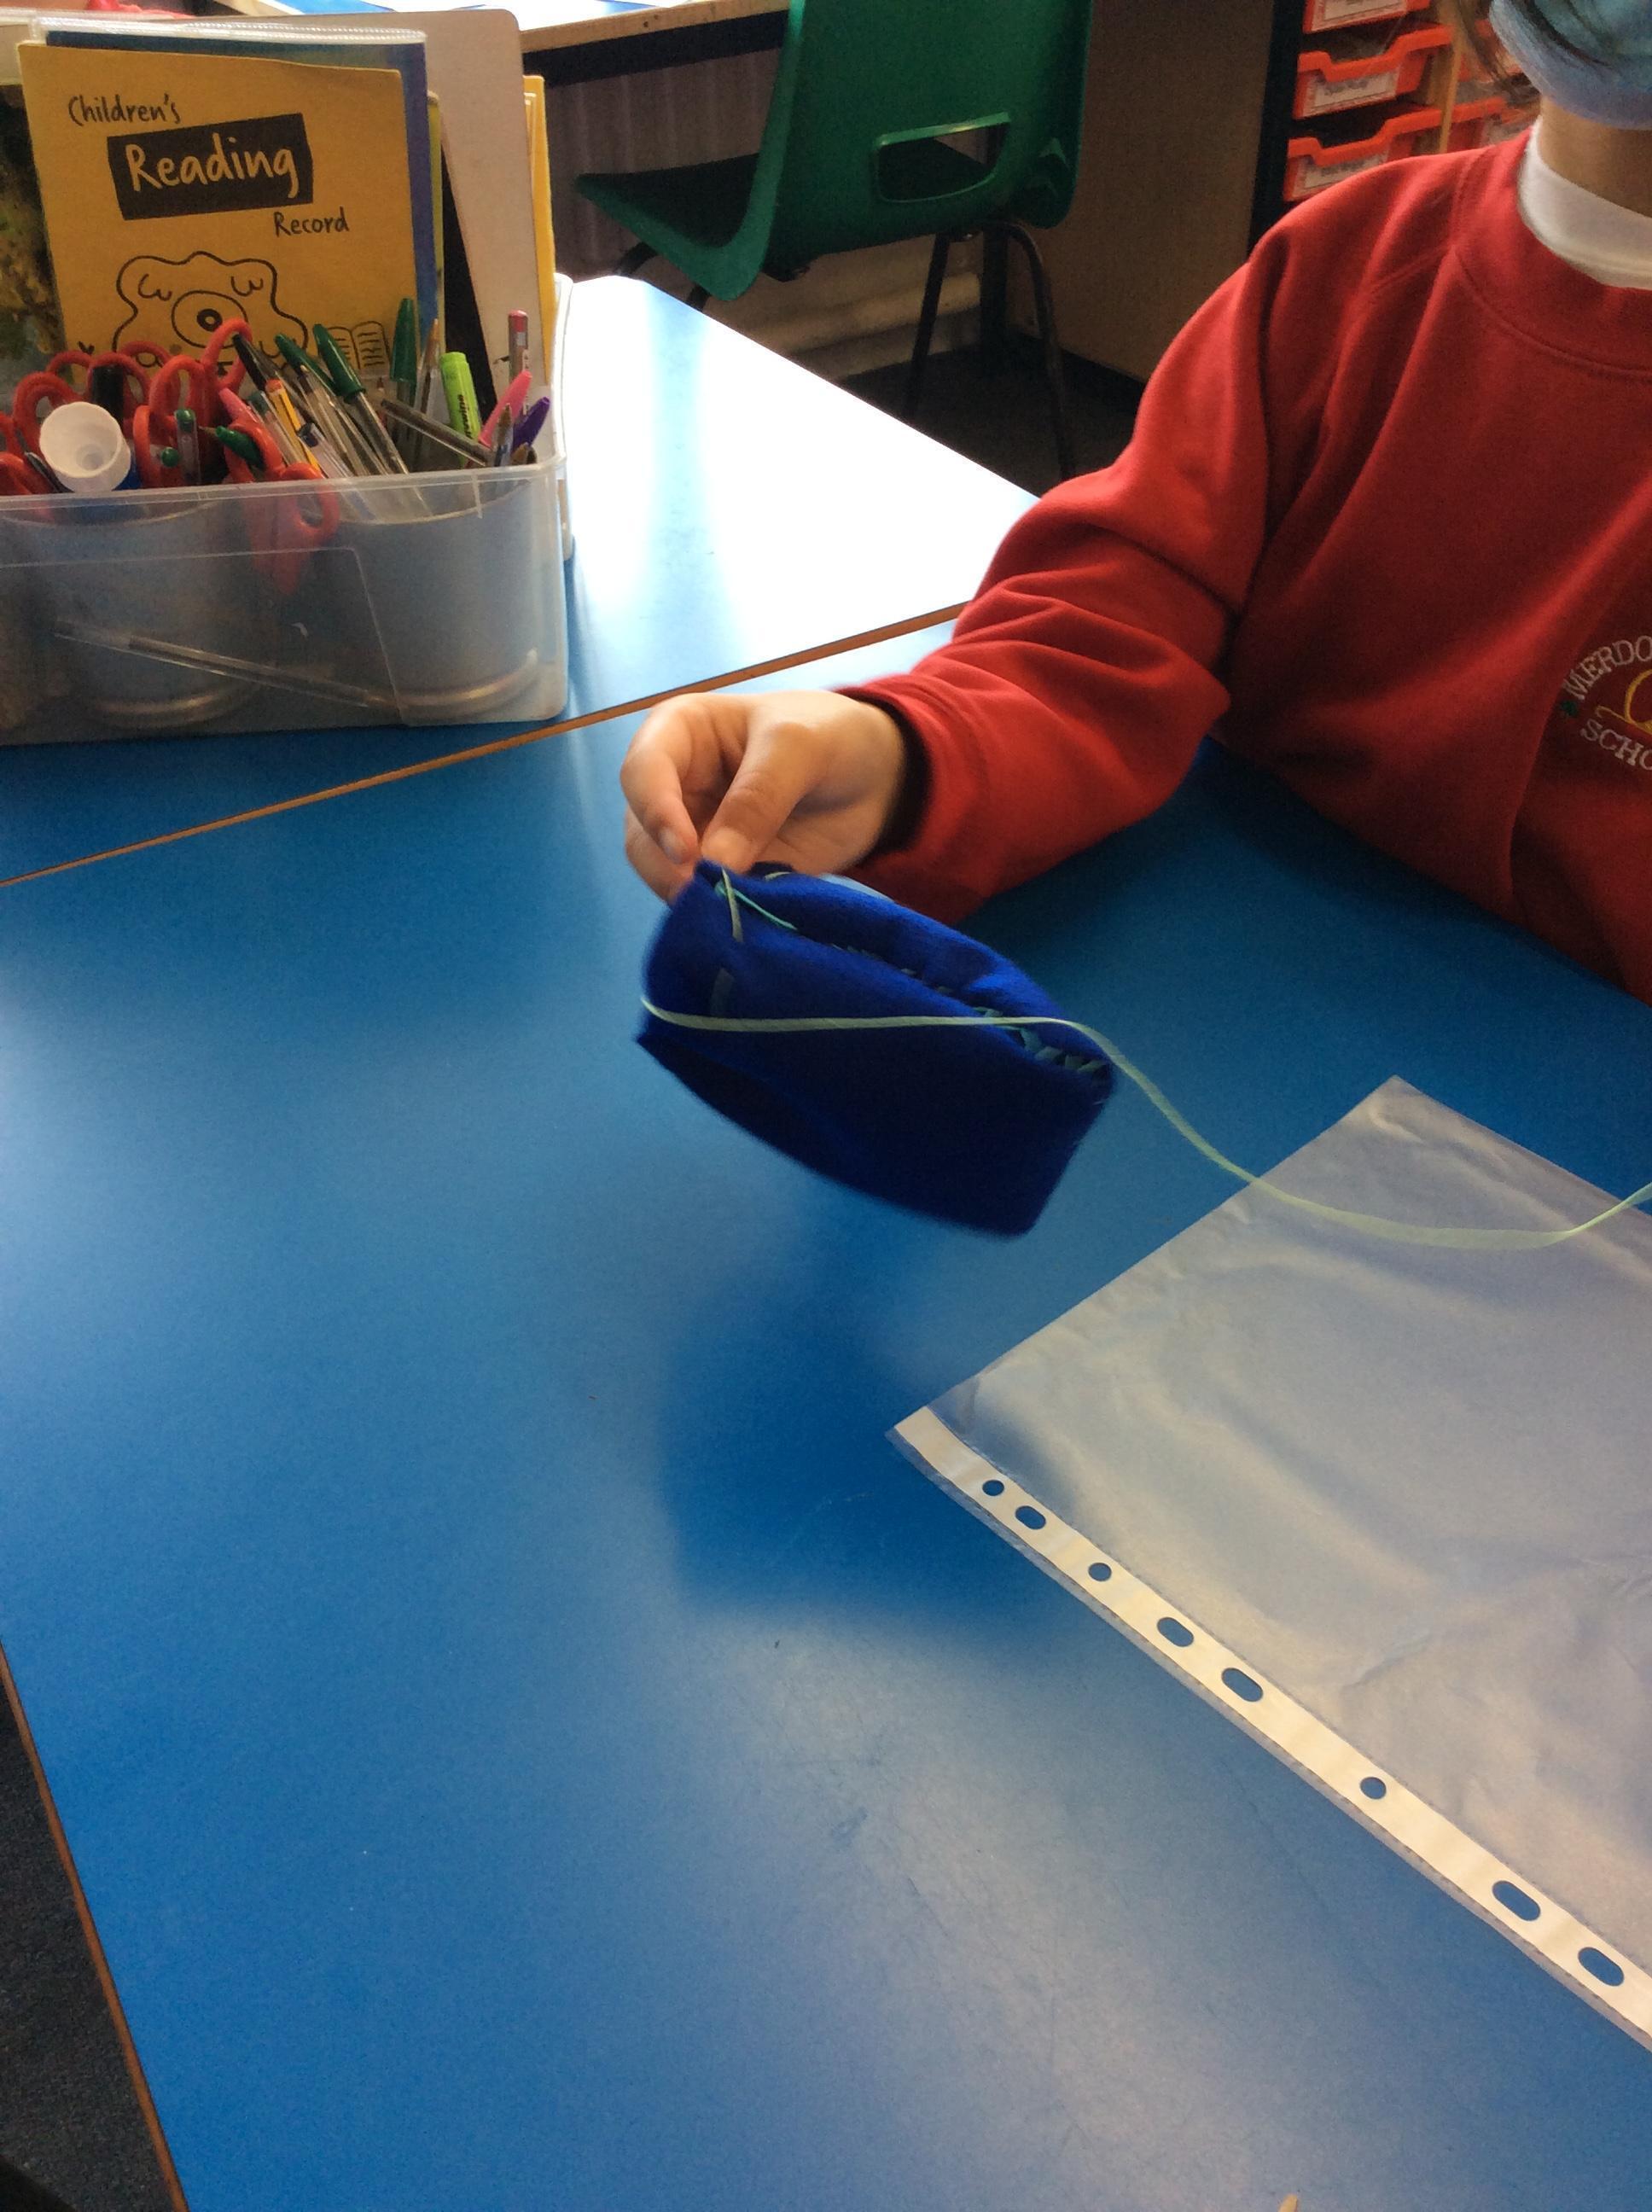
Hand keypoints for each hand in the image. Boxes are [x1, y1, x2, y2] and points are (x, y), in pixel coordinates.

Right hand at [620, 688, 909, 900]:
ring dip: (688, 894)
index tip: (687, 853)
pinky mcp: (718, 871)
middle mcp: (673, 785)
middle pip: (642, 833)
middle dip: (667, 867)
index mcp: (679, 733)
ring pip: (662, 873)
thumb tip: (715, 864)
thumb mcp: (799, 748)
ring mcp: (692, 832)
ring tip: (728, 907)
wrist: (873, 777)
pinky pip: (701, 896)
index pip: (641, 773)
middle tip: (707, 892)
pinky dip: (717, 909)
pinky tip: (741, 915)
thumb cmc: (829, 737)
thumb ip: (758, 798)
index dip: (655, 813)